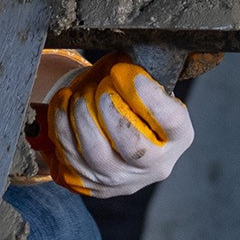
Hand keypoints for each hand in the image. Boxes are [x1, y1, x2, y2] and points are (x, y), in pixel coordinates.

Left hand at [37, 56, 194, 198]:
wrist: (113, 132)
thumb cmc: (130, 98)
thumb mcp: (144, 80)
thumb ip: (139, 69)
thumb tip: (127, 53)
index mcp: (178, 136)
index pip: (172, 120)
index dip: (146, 95)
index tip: (123, 71)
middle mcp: (156, 164)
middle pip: (134, 146)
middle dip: (110, 110)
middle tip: (100, 87)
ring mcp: (123, 179)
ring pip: (97, 155)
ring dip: (82, 118)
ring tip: (78, 95)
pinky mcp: (94, 185)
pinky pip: (71, 159)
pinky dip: (62, 127)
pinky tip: (64, 106)